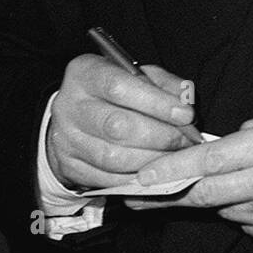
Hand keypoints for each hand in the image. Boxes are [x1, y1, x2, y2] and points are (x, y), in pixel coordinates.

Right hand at [47, 55, 199, 190]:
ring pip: (113, 158)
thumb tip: (185, 104)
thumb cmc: (116, 92)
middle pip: (117, 126)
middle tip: (186, 141)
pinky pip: (107, 179)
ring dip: (152, 161)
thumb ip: (164, 84)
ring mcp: (66, 139)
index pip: (119, 87)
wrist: (77, 116)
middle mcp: (70, 105)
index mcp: (85, 73)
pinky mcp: (70, 166)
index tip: (186, 115)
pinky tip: (155, 172)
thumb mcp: (139, 76)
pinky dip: (137, 179)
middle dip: (161, 136)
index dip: (157, 103)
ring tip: (175, 158)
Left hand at [136, 114, 252, 242]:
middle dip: (169, 195)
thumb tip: (219, 144)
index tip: (144, 175)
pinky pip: (248, 224)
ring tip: (230, 183)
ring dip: (214, 199)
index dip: (174, 167)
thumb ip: (251, 130)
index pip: (211, 159)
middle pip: (208, 192)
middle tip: (137, 197)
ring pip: (225, 210)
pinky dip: (243, 212)